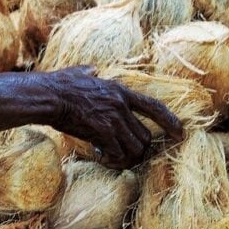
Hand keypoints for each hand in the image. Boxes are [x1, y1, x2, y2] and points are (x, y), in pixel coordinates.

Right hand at [44, 66, 183, 169]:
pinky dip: (111, 160)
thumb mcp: (78, 72)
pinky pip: (118, 153)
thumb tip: (92, 68)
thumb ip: (89, 71)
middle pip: (145, 136)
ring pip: (135, 148)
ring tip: (110, 158)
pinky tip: (98, 156)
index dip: (171, 122)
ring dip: (125, 157)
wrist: (48, 96)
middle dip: (137, 148)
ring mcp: (113, 119)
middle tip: (122, 153)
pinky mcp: (102, 131)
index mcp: (119, 90)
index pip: (155, 107)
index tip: (180, 134)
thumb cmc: (58, 84)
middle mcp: (121, 105)